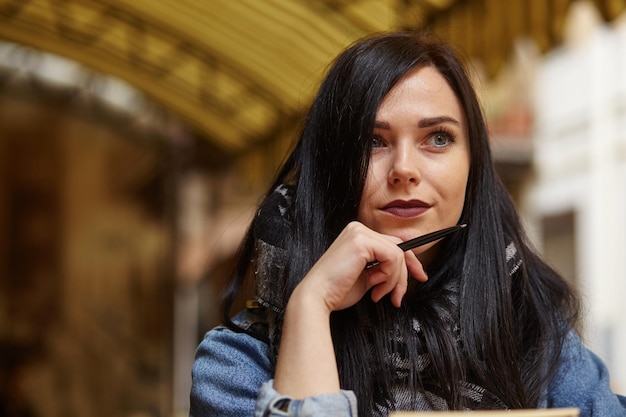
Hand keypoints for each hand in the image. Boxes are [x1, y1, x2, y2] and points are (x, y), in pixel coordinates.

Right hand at [295, 221, 427, 313]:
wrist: (318, 297)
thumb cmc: (337, 290)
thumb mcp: (367, 276)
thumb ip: (383, 267)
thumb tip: (404, 270)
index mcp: (358, 235)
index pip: (393, 244)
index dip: (410, 261)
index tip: (419, 276)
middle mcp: (358, 228)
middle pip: (399, 246)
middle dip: (405, 273)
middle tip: (399, 296)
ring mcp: (359, 233)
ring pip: (398, 254)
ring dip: (394, 280)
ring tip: (379, 293)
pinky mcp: (361, 242)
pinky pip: (393, 257)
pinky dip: (390, 276)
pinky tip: (375, 286)